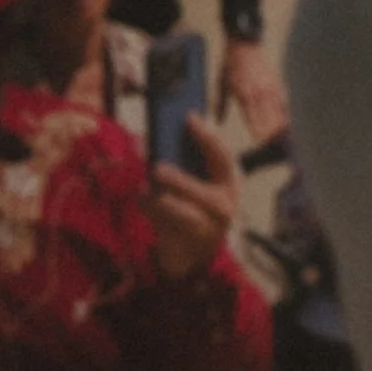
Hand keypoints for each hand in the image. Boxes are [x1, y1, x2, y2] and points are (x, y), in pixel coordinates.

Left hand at [149, 115, 240, 279]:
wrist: (196, 253)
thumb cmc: (196, 208)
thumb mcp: (199, 185)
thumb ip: (188, 163)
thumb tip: (160, 136)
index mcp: (229, 181)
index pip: (223, 155)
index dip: (208, 135)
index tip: (189, 117)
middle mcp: (225, 203)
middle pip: (202, 192)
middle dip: (179, 179)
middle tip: (157, 168)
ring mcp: (210, 225)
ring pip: (181, 210)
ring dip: (158, 199)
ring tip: (144, 188)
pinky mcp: (190, 240)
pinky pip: (165, 223)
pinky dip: (150, 209)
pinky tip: (142, 200)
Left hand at [218, 38, 289, 141]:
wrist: (245, 43)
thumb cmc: (230, 64)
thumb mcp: (221, 84)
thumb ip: (219, 105)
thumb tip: (216, 122)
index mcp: (243, 93)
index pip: (253, 117)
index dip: (258, 131)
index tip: (260, 143)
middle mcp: (259, 91)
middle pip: (269, 117)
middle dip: (271, 133)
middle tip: (273, 146)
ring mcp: (270, 87)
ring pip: (279, 111)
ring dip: (281, 125)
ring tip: (282, 138)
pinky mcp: (277, 83)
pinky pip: (283, 102)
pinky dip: (286, 113)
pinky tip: (288, 122)